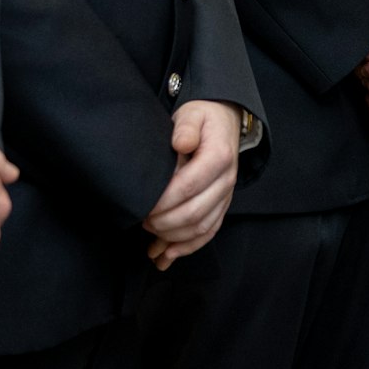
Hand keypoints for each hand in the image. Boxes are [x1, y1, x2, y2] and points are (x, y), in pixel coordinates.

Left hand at [144, 100, 241, 269]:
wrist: (224, 120)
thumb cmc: (203, 118)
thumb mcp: (192, 114)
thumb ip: (186, 128)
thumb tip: (181, 143)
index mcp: (218, 157)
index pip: (188, 187)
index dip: (163, 202)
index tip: (143, 206)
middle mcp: (226, 180)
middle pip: (194, 213)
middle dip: (164, 223)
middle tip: (142, 221)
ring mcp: (226, 195)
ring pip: (201, 228)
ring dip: (174, 239)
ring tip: (150, 243)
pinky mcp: (222, 205)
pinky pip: (208, 232)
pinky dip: (188, 247)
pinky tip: (168, 255)